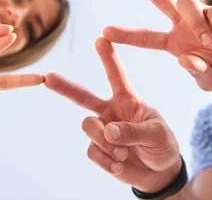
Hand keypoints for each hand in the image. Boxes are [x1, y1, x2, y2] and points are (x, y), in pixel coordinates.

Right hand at [45, 38, 181, 193]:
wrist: (159, 174)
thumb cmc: (162, 146)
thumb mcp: (156, 135)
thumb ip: (133, 131)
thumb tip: (108, 130)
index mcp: (128, 100)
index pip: (116, 75)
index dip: (108, 57)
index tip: (101, 38)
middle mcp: (111, 111)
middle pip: (83, 96)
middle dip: (65, 87)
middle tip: (48, 77)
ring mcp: (103, 131)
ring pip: (88, 126)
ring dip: (105, 141)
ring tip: (124, 154)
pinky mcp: (99, 150)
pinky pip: (92, 151)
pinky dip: (107, 161)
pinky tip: (120, 165)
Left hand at [103, 0, 211, 91]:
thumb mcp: (211, 81)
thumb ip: (198, 74)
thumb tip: (184, 60)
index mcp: (176, 42)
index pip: (146, 37)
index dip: (126, 35)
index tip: (104, 32)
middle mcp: (186, 24)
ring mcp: (204, 14)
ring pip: (186, 3)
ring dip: (195, 24)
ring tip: (210, 43)